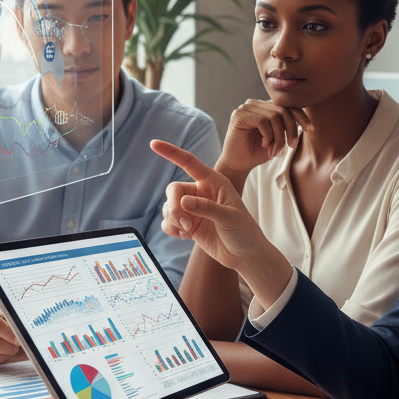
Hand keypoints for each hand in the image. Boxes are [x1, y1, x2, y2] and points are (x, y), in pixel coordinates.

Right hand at [152, 140, 291, 302]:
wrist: (244, 255)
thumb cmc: (244, 231)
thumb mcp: (229, 217)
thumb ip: (206, 208)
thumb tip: (183, 202)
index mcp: (213, 182)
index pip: (189, 162)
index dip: (171, 152)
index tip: (153, 144)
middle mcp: (201, 192)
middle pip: (173, 189)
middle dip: (173, 206)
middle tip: (185, 222)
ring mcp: (193, 209)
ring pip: (168, 207)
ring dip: (173, 220)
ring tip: (189, 230)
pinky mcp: (188, 224)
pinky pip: (168, 222)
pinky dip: (171, 229)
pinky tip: (185, 236)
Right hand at [216, 99, 309, 185]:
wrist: (238, 165)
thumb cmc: (257, 152)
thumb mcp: (277, 138)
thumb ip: (286, 127)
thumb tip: (304, 120)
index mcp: (264, 107)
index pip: (287, 105)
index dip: (301, 116)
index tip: (310, 129)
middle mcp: (255, 104)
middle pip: (283, 110)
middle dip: (290, 130)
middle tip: (292, 146)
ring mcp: (246, 108)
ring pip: (274, 116)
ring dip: (279, 137)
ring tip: (274, 151)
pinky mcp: (239, 115)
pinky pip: (263, 121)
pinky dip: (268, 136)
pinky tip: (264, 145)